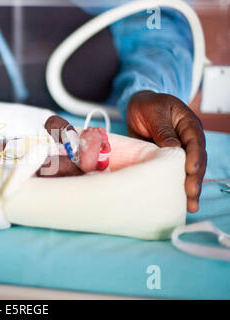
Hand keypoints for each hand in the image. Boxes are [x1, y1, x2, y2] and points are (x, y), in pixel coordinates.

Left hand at [127, 90, 206, 212]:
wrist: (138, 108)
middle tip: (190, 194)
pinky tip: (178, 203)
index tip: (191, 170)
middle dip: (194, 179)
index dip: (194, 156)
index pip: (195, 141)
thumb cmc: (148, 106)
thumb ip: (162, 129)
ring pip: (189, 171)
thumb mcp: (154, 112)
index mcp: (188, 124)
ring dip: (189, 188)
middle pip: (197, 160)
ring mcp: (180, 152)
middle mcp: (188, 140)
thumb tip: (173, 147)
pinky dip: (176, 188)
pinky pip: (175, 174)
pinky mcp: (169, 161)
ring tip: (190, 206)